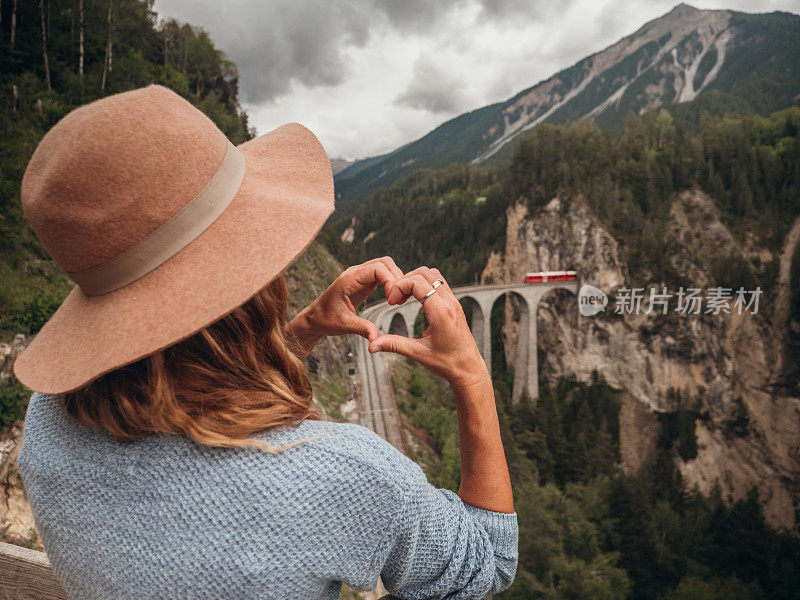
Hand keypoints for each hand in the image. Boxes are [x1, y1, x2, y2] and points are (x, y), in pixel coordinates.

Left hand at [287, 257, 402, 357]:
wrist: (315, 319)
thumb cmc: (325, 320)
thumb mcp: (344, 325)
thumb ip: (362, 329)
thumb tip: (376, 338)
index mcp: (349, 279)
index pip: (377, 268)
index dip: (390, 280)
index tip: (393, 299)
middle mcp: (355, 273)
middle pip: (384, 263)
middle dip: (396, 278)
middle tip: (400, 299)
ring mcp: (360, 276)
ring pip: (385, 267)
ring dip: (395, 280)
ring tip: (397, 300)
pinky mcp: (363, 282)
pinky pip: (382, 275)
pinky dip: (391, 283)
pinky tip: (392, 298)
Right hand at [368, 267, 488, 388]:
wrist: (468, 368)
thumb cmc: (447, 363)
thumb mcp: (418, 354)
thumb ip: (394, 345)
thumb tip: (372, 345)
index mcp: (441, 313)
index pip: (417, 282)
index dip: (399, 287)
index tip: (391, 302)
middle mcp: (450, 303)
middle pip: (424, 273)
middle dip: (404, 281)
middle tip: (395, 299)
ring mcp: (454, 302)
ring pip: (433, 274)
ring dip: (415, 280)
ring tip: (404, 297)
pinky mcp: (455, 304)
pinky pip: (439, 283)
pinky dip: (424, 284)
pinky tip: (415, 299)